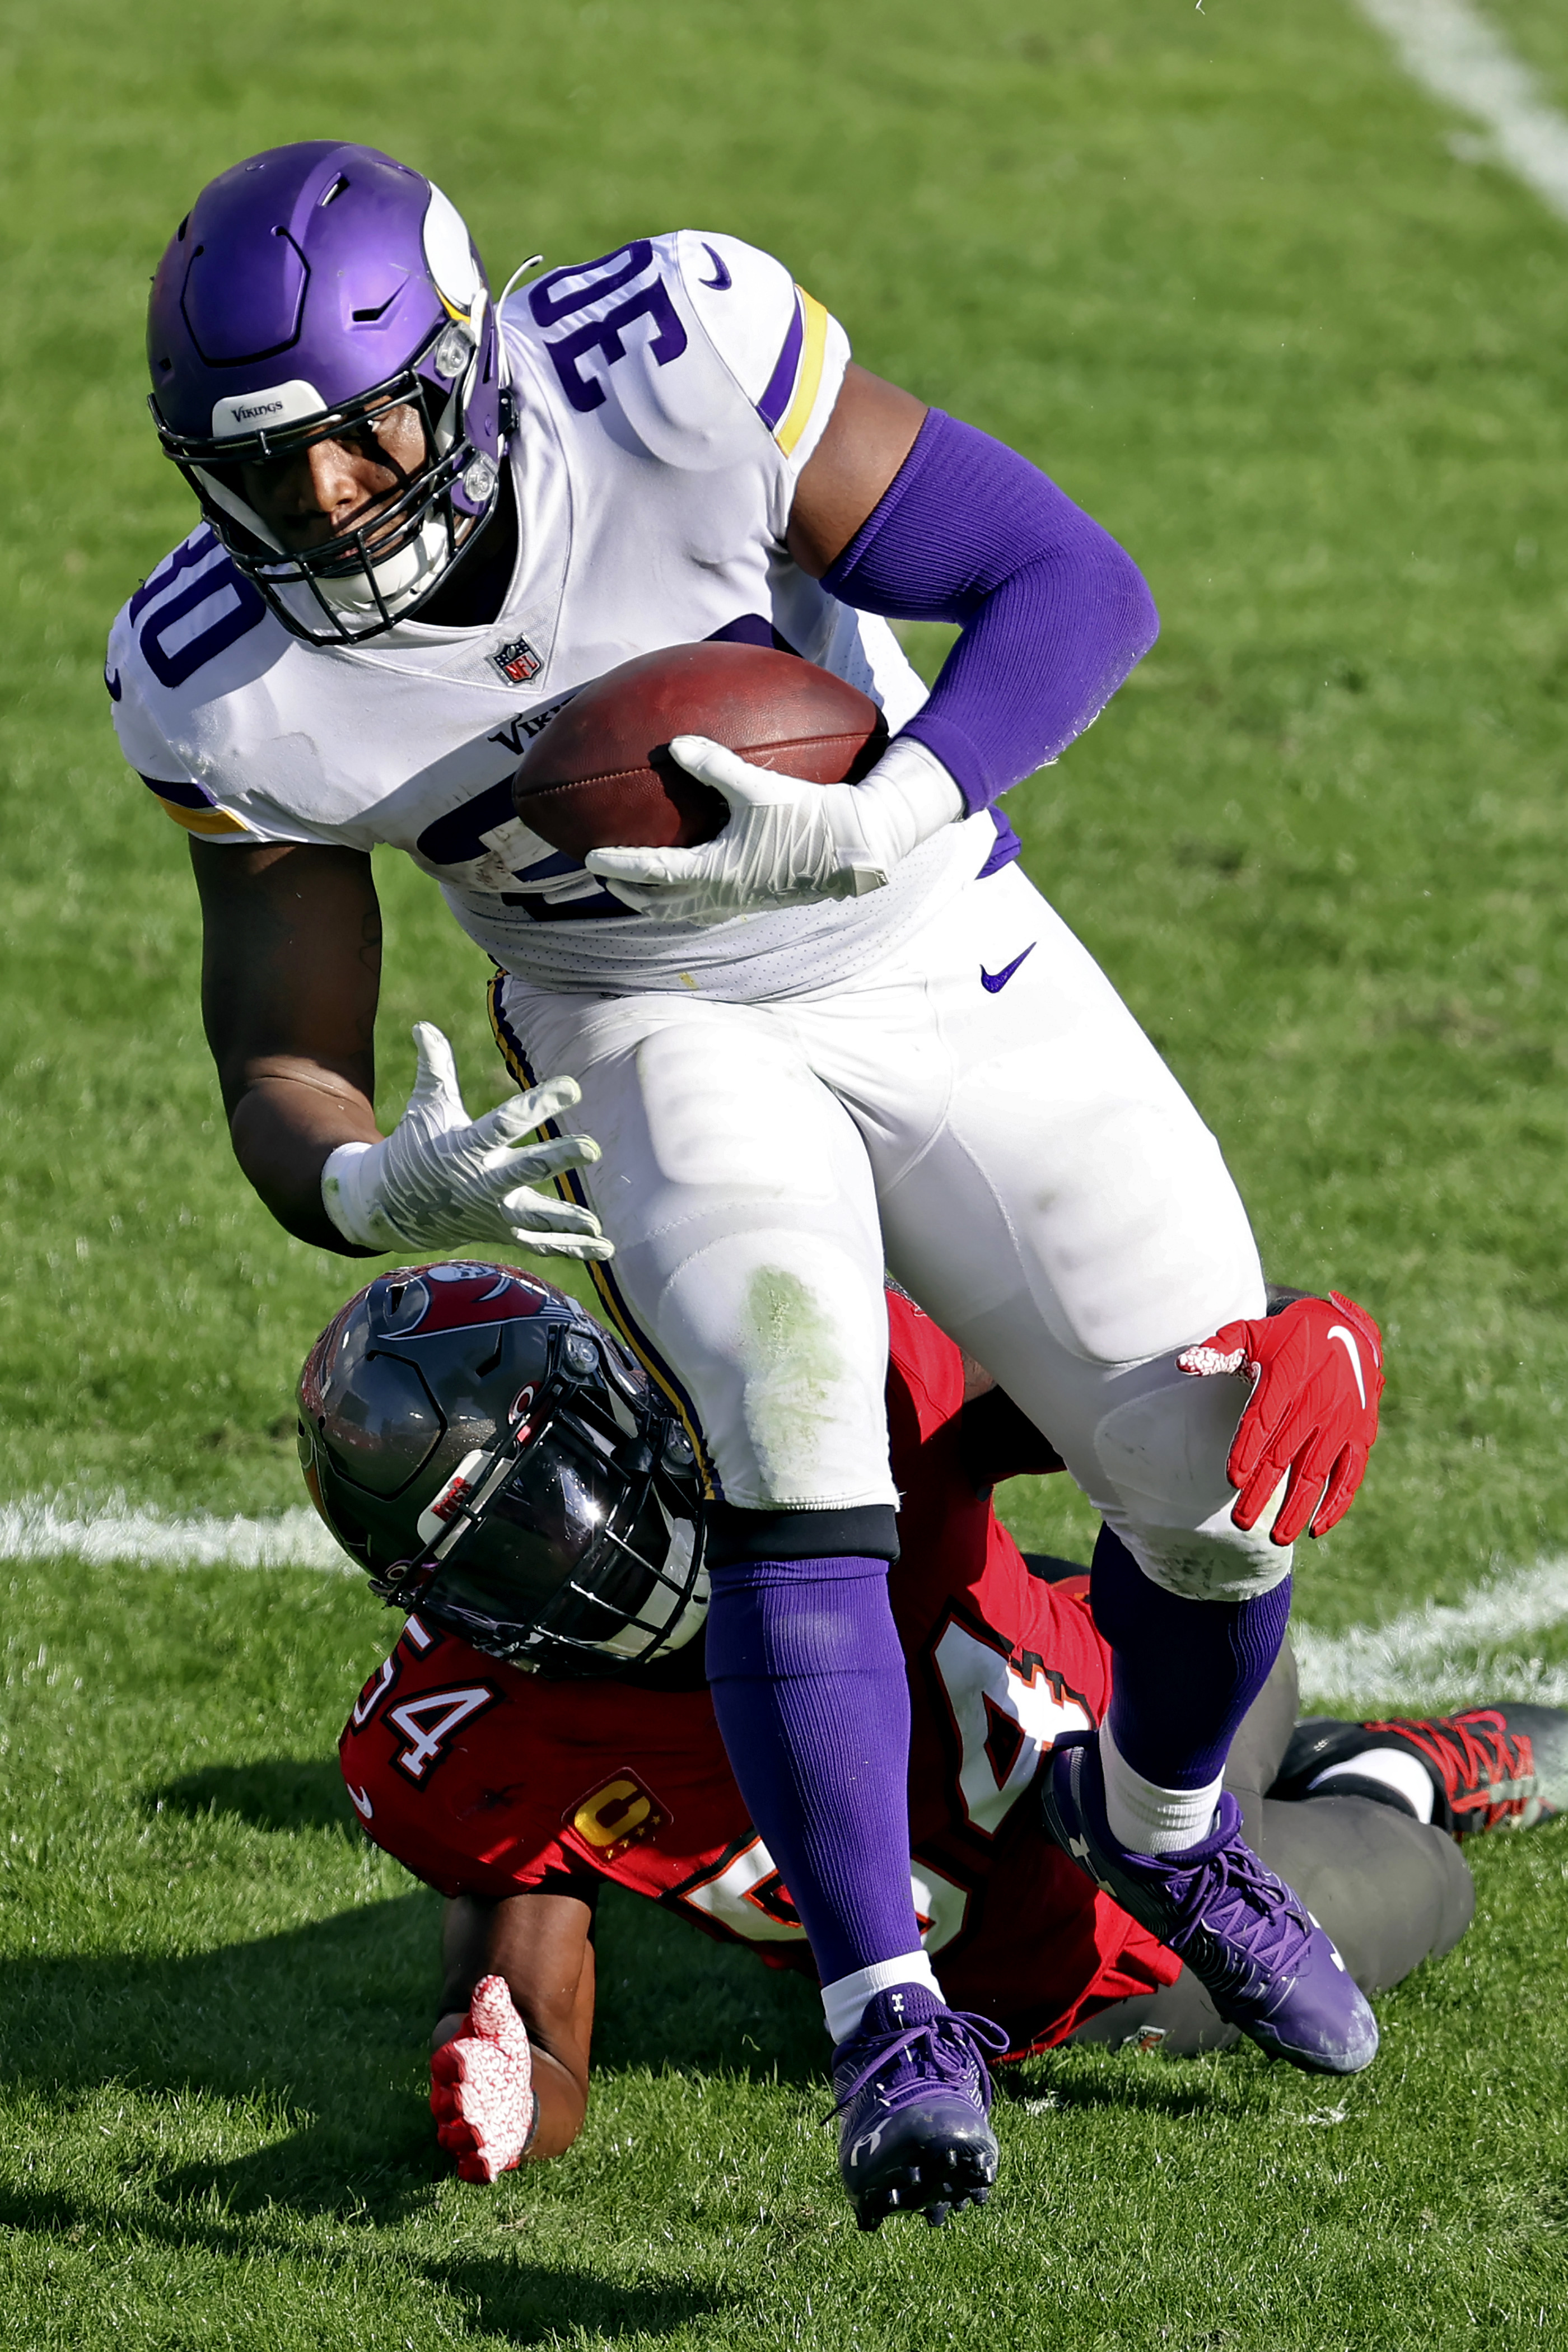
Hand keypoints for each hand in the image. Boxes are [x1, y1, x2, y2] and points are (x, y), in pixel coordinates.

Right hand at [320, 1023, 611, 1258]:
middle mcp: (481, 1182)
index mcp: (467, 1146)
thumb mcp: (425, 1106)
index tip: (571, 1087)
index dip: (539, 1104)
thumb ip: (434, 1067)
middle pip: (525, 1170)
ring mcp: (491, 1212)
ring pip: (534, 1217)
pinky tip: (605, 1249)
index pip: (506, 1122)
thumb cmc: (413, 1147)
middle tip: (592, 1149)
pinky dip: (570, 1248)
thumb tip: (422, 1024)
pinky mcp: (500, 1231)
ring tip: (597, 1224)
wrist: (389, 1205)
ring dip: (567, 1220)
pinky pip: (538, 1244)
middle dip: (558, 1160)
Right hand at [430, 1974, 537, 2182]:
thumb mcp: (501, 2029)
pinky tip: (485, 2168)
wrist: (512, 2090)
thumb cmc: (501, 2055)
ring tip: (477, 2136)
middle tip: (464, 2101)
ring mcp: (466, 2129)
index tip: (456, 2058)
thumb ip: (493, 2010)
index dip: (451, 2063)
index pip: (447, 2065)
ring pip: (455, 2136)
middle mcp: (454, 2100)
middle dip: (456, 2103)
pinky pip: (473, 2166)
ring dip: (465, 2137)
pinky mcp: (483, 2154)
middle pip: (447, 2103)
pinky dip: (477, 2168)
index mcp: (456, 2067)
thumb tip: (491, 1984)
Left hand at [584, 733, 963, 922]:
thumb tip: (677, 744)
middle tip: (606, 877)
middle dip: (630, 893)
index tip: (590, 858)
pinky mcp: (757, 899)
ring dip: (656, 902)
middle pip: (661, 905)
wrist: (857, 848)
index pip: (654, 872)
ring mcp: (740, 902)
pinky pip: (708, 909)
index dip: (619, 865)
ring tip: (640, 887)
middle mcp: (723, 895)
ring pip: (684, 913)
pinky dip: (686, 902)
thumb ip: (716, 765)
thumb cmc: (809, 816)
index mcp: (717, 872)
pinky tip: (691, 883)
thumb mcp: (759, 786)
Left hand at [1178, 1292, 1383, 1543]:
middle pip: (1284, 1454)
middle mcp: (1317, 1402)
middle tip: (1240, 1522)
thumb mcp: (1252, 1332)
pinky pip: (1351, 1475)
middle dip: (1263, 1491)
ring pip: (1317, 1472)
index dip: (1247, 1450)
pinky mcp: (1361, 1435)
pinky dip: (1337, 1504)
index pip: (1263, 1420)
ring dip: (1297, 1508)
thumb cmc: (1288, 1337)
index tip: (1233, 1480)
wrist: (1346, 1331)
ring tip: (1275, 1538)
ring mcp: (1342, 1422)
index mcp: (1287, 1378)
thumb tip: (1183, 1365)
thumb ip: (1218, 1349)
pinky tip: (1316, 1529)